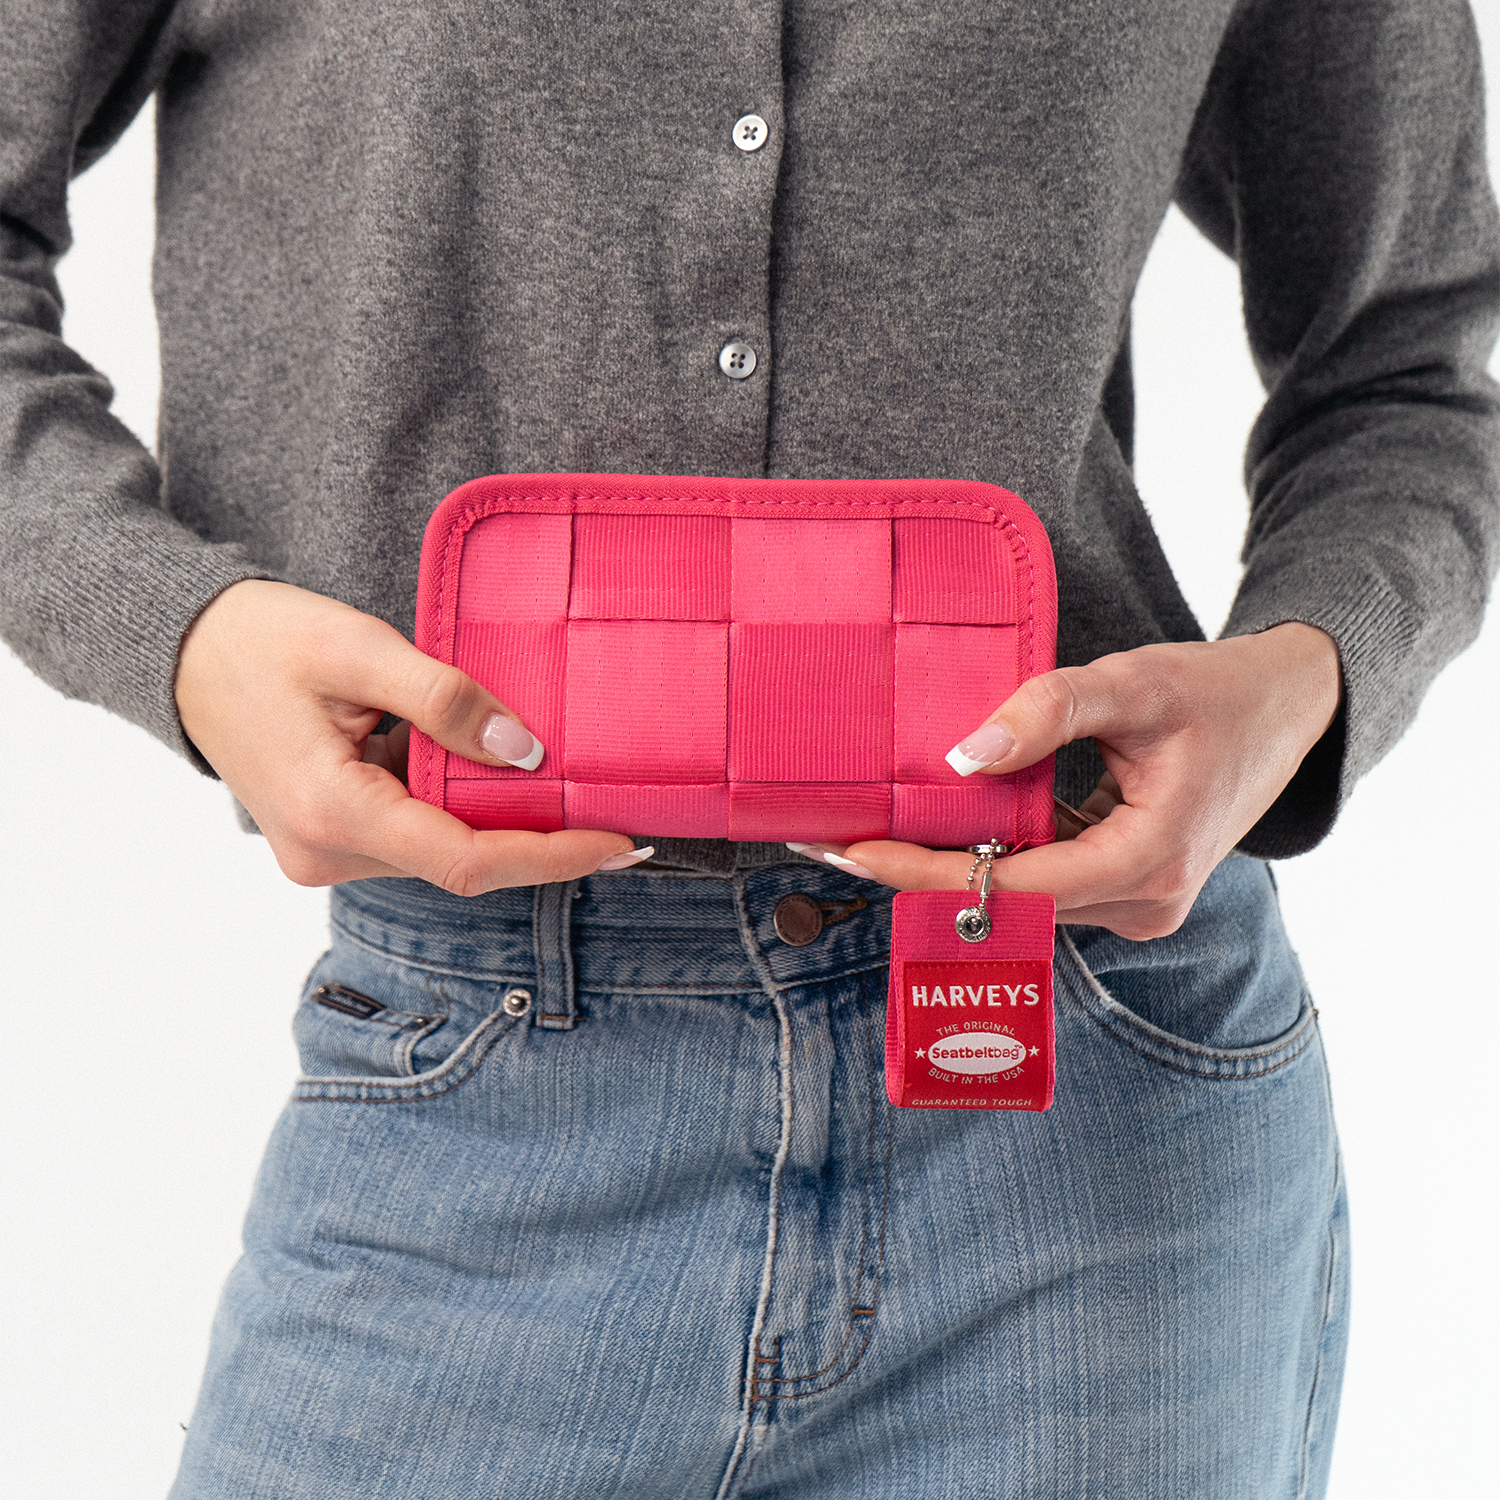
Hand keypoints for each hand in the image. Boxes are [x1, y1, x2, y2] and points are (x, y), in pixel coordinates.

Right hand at [175, 580, 646, 892]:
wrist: (185, 652)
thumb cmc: (263, 638)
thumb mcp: (359, 648)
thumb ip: (446, 699)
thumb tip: (527, 752)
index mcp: (330, 810)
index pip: (467, 859)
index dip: (551, 857)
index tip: (619, 841)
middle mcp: (324, 852)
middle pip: (459, 864)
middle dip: (538, 844)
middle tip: (617, 818)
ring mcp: (321, 854)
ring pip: (437, 855)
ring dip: (499, 826)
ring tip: (570, 793)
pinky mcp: (326, 840)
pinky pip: (412, 838)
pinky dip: (460, 814)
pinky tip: (498, 782)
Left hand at [791, 623, 1340, 938]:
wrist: (1288, 711)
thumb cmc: (1218, 693)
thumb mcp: (1135, 683)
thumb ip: (1049, 711)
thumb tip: (962, 758)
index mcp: (1147, 863)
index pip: (1013, 886)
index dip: (929, 873)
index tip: (858, 852)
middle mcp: (1142, 902)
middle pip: (1011, 904)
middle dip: (925, 876)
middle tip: (838, 843)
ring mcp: (1136, 902)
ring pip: (1025, 899)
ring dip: (954, 870)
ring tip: (875, 836)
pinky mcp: (1127, 888)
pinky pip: (1046, 884)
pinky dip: (994, 860)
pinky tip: (943, 832)